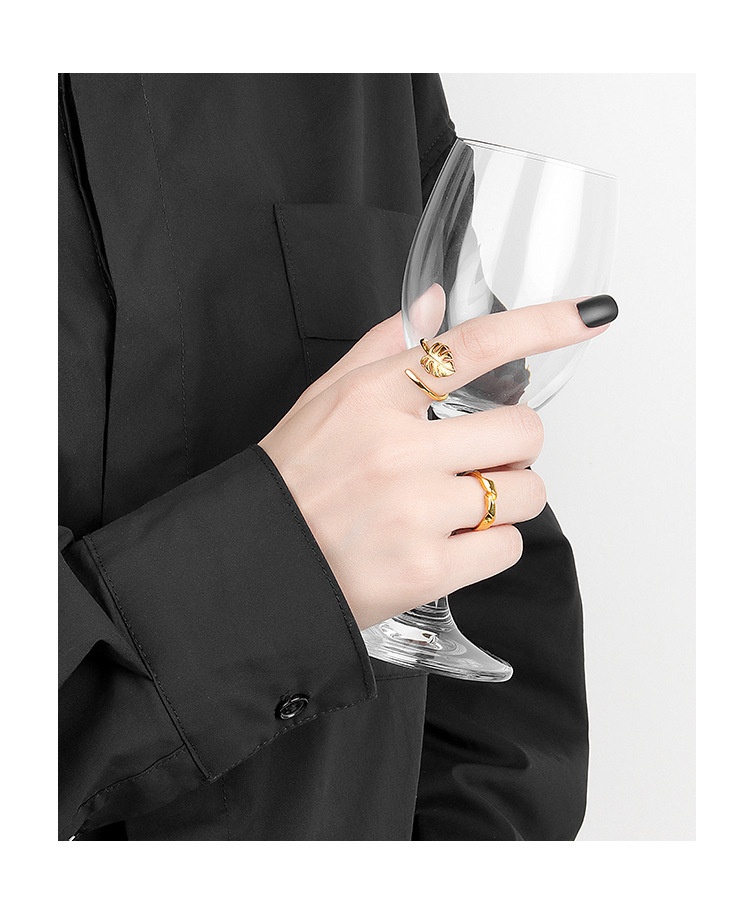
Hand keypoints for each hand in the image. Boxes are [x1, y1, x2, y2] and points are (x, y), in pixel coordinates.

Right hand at [259, 293, 614, 629]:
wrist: (255, 566)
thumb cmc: (291, 481)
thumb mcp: (323, 400)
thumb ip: (383, 346)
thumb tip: (435, 304)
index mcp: (372, 398)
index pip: (472, 346)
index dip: (543, 324)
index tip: (592, 313)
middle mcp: (397, 450)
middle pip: (521, 430)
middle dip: (515, 446)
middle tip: (481, 458)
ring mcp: (413, 512)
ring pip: (525, 492)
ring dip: (509, 497)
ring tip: (462, 504)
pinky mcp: (426, 570)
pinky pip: (506, 546)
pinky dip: (491, 544)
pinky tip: (452, 543)